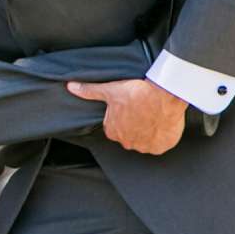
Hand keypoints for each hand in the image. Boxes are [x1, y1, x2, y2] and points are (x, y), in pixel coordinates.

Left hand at [66, 79, 186, 154]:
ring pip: (146, 139)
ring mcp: (145, 146)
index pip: (116, 127)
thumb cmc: (137, 93)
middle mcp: (128, 143)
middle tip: (143, 110)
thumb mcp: (110, 90)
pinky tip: (162, 122)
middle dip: (137, 125)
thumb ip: (89, 91)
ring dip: (150, 130)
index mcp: (113, 132)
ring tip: (153, 115)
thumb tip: (71, 87)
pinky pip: (161, 144)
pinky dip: (163, 135)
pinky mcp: (161, 146)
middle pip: (131, 135)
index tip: (132, 108)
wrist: (163, 94)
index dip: (124, 117)